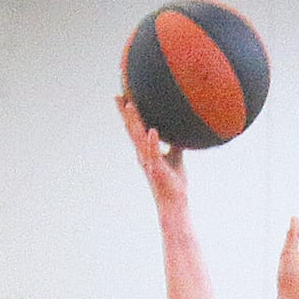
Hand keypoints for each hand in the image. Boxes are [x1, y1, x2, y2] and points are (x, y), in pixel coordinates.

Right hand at [117, 93, 187, 213]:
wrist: (173, 203)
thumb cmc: (173, 183)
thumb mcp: (176, 159)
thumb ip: (174, 146)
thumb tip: (180, 133)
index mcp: (146, 152)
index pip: (136, 129)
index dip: (130, 114)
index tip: (125, 98)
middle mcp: (144, 155)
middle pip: (132, 130)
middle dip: (125, 113)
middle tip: (118, 96)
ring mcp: (149, 161)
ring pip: (139, 138)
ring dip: (134, 121)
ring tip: (129, 105)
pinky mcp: (157, 169)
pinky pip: (154, 153)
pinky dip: (153, 142)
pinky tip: (153, 130)